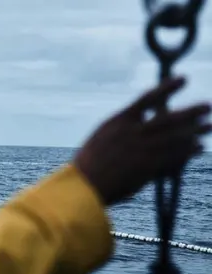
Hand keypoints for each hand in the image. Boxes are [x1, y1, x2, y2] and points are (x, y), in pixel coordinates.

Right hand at [73, 76, 211, 204]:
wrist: (83, 185)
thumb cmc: (89, 162)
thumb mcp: (103, 136)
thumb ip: (124, 128)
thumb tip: (143, 121)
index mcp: (119, 122)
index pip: (147, 99)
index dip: (167, 88)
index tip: (183, 79)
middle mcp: (132, 133)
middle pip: (167, 119)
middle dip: (189, 112)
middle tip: (207, 107)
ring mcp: (140, 150)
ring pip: (173, 137)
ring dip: (194, 131)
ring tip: (209, 126)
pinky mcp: (146, 168)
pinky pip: (172, 157)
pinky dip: (187, 152)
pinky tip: (198, 148)